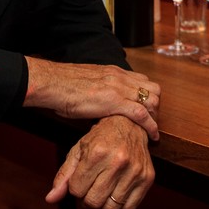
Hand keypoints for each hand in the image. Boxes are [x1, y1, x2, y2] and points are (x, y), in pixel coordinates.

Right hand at [24, 57, 161, 139]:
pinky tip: (153, 136)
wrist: (52, 83)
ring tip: (151, 130)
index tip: (146, 110)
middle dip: (156, 107)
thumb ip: (100, 88)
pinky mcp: (114, 102)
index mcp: (114, 72)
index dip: (148, 97)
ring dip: (155, 116)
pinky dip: (151, 126)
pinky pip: (141, 114)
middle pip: (154, 89)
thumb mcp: (88, 82)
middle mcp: (120, 78)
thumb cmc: (63, 86)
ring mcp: (119, 88)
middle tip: (150, 122)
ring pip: (152, 100)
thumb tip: (101, 100)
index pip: (143, 81)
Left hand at [45, 115, 154, 208]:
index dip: (76, 186)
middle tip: (93, 184)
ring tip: (105, 186)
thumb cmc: (102, 137)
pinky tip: (119, 188)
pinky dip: (122, 204)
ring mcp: (134, 170)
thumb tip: (50, 198)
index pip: (76, 190)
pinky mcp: (147, 177)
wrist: (130, 123)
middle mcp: (117, 161)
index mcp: (97, 153)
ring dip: (104, 201)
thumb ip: (64, 175)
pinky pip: (130, 208)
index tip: (82, 177)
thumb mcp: (79, 150)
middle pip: (93, 201)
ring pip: (111, 208)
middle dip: (88, 196)